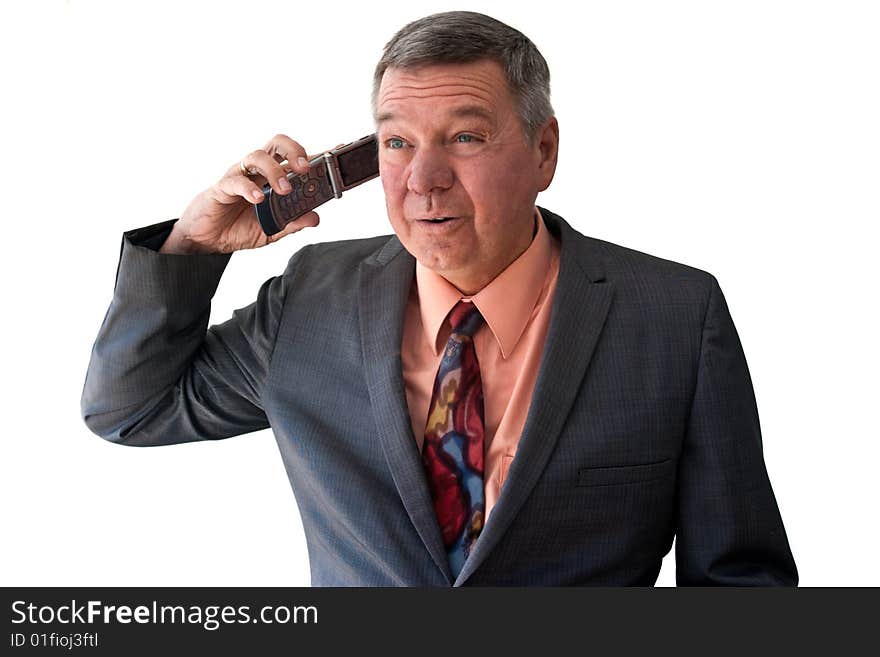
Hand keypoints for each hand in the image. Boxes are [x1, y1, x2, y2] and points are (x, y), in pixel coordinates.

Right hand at [161, 134, 328, 253]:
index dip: (316, 155)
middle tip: (305, 168)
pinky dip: (249, 188)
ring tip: (285, 190)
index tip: (336, 152)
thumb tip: (315, 217)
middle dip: (295, 151)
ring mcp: (240, 176)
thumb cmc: (238, 227)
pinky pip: (236, 180)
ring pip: (258, 156)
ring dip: (275, 171)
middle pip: (277, 144)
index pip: (296, 160)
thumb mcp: (272, 230)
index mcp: (273, 179)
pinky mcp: (222, 187)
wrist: (208, 241)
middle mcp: (258, 172)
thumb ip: (293, 223)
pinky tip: (258, 200)